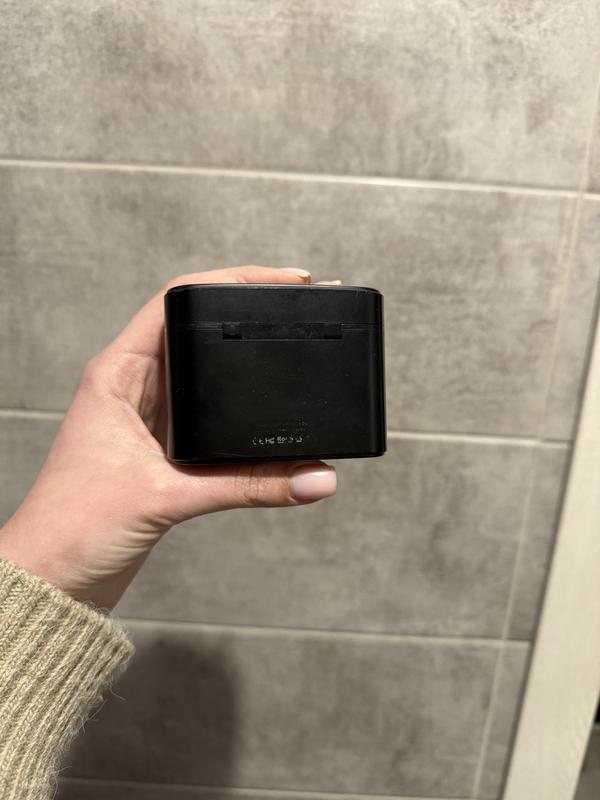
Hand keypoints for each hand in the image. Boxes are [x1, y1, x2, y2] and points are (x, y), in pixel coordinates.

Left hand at [0, 266, 336, 610]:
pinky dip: (240, 406)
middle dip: (248, 312)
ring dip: (243, 357)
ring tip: (292, 345)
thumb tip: (315, 478)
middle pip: (196, 327)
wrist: (53, 579)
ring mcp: (148, 415)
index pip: (176, 299)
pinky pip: (210, 412)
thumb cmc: (75, 528)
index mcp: (117, 373)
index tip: (284, 281)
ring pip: (204, 369)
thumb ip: (250, 487)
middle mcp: (132, 385)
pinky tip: (268, 407)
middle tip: (299, 307)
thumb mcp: (170, 498)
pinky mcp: (161, 446)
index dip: (232, 279)